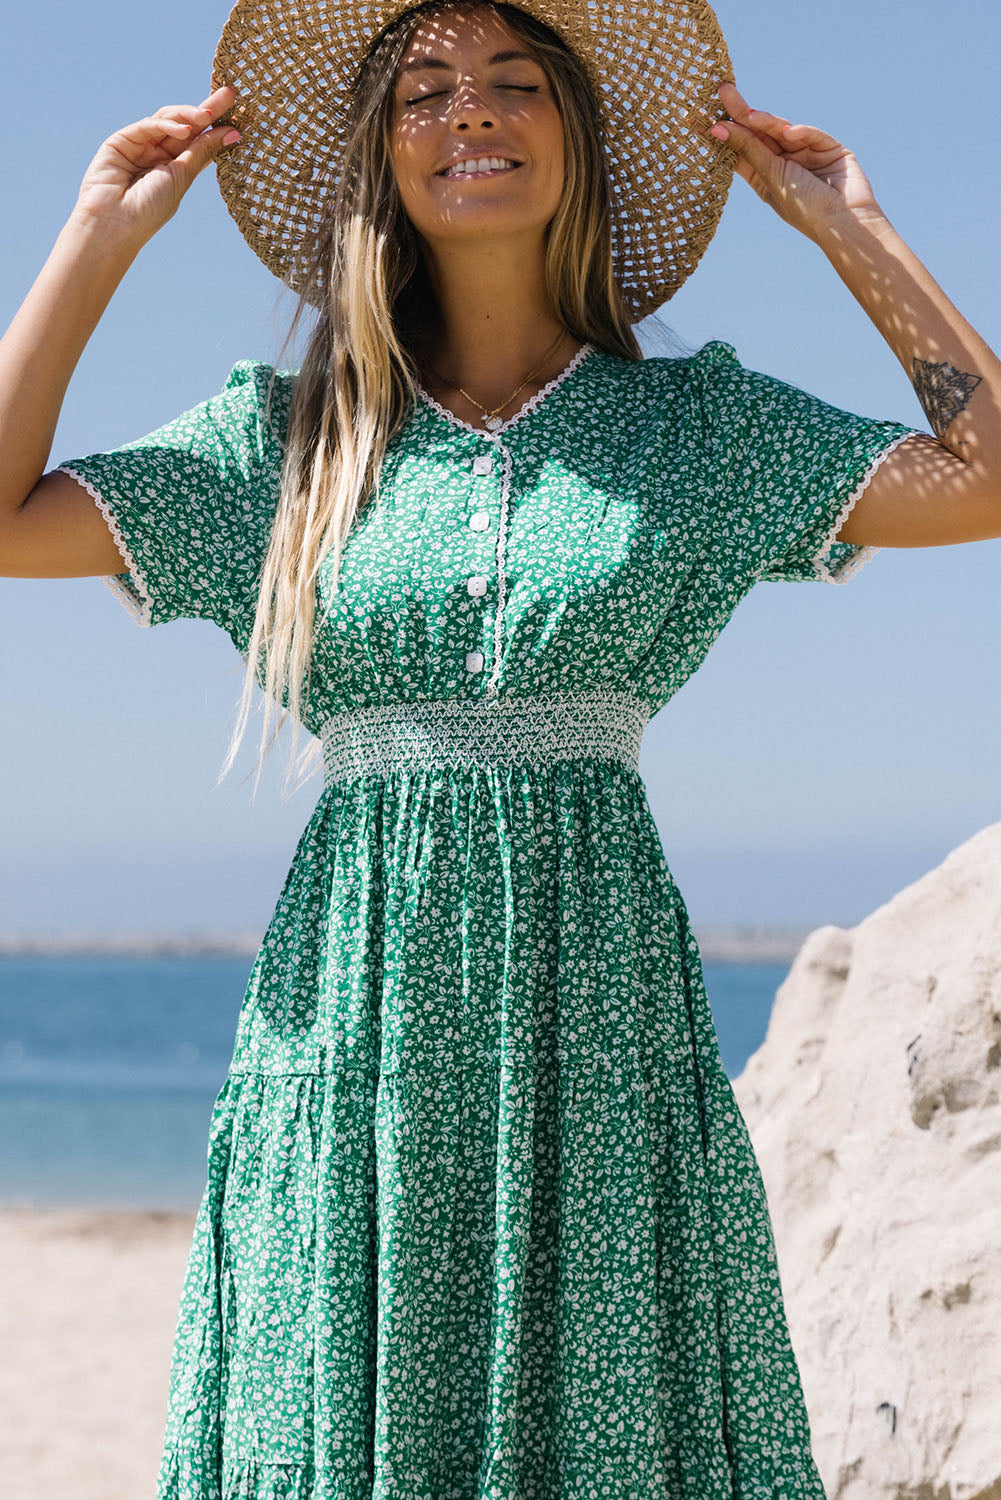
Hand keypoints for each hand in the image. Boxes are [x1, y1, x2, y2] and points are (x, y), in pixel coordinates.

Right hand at [70, 86, 241, 249]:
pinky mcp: (122, 140)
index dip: (219, 126)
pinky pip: (148, 126)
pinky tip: (185, 130)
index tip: (243, 113)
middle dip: (209, 109)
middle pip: (188, 125)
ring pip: (168, 120)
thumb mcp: (182, 178)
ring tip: (208, 114)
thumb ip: (203, 151)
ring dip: (190, 114)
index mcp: (177, 169)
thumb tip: (232, 132)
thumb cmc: (149, 209)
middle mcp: (160, 155)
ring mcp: (141, 146)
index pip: (202, 141)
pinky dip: (167, 125)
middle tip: (230, 93)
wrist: (114, 225)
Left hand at [707, 80, 883, 241]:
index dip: (722, 133)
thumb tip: (718, 128)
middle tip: (723, 90)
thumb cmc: (805, 209)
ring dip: (766, 121)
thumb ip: (749, 149)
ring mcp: (806, 154)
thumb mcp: (771, 178)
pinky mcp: (829, 148)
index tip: (698, 117)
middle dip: (740, 113)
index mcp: (765, 177)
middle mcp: (784, 164)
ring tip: (750, 115)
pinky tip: (790, 133)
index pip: (739, 150)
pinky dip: (801, 132)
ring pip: (782, 130)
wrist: (846, 224)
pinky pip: (811, 134)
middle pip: (757, 133)